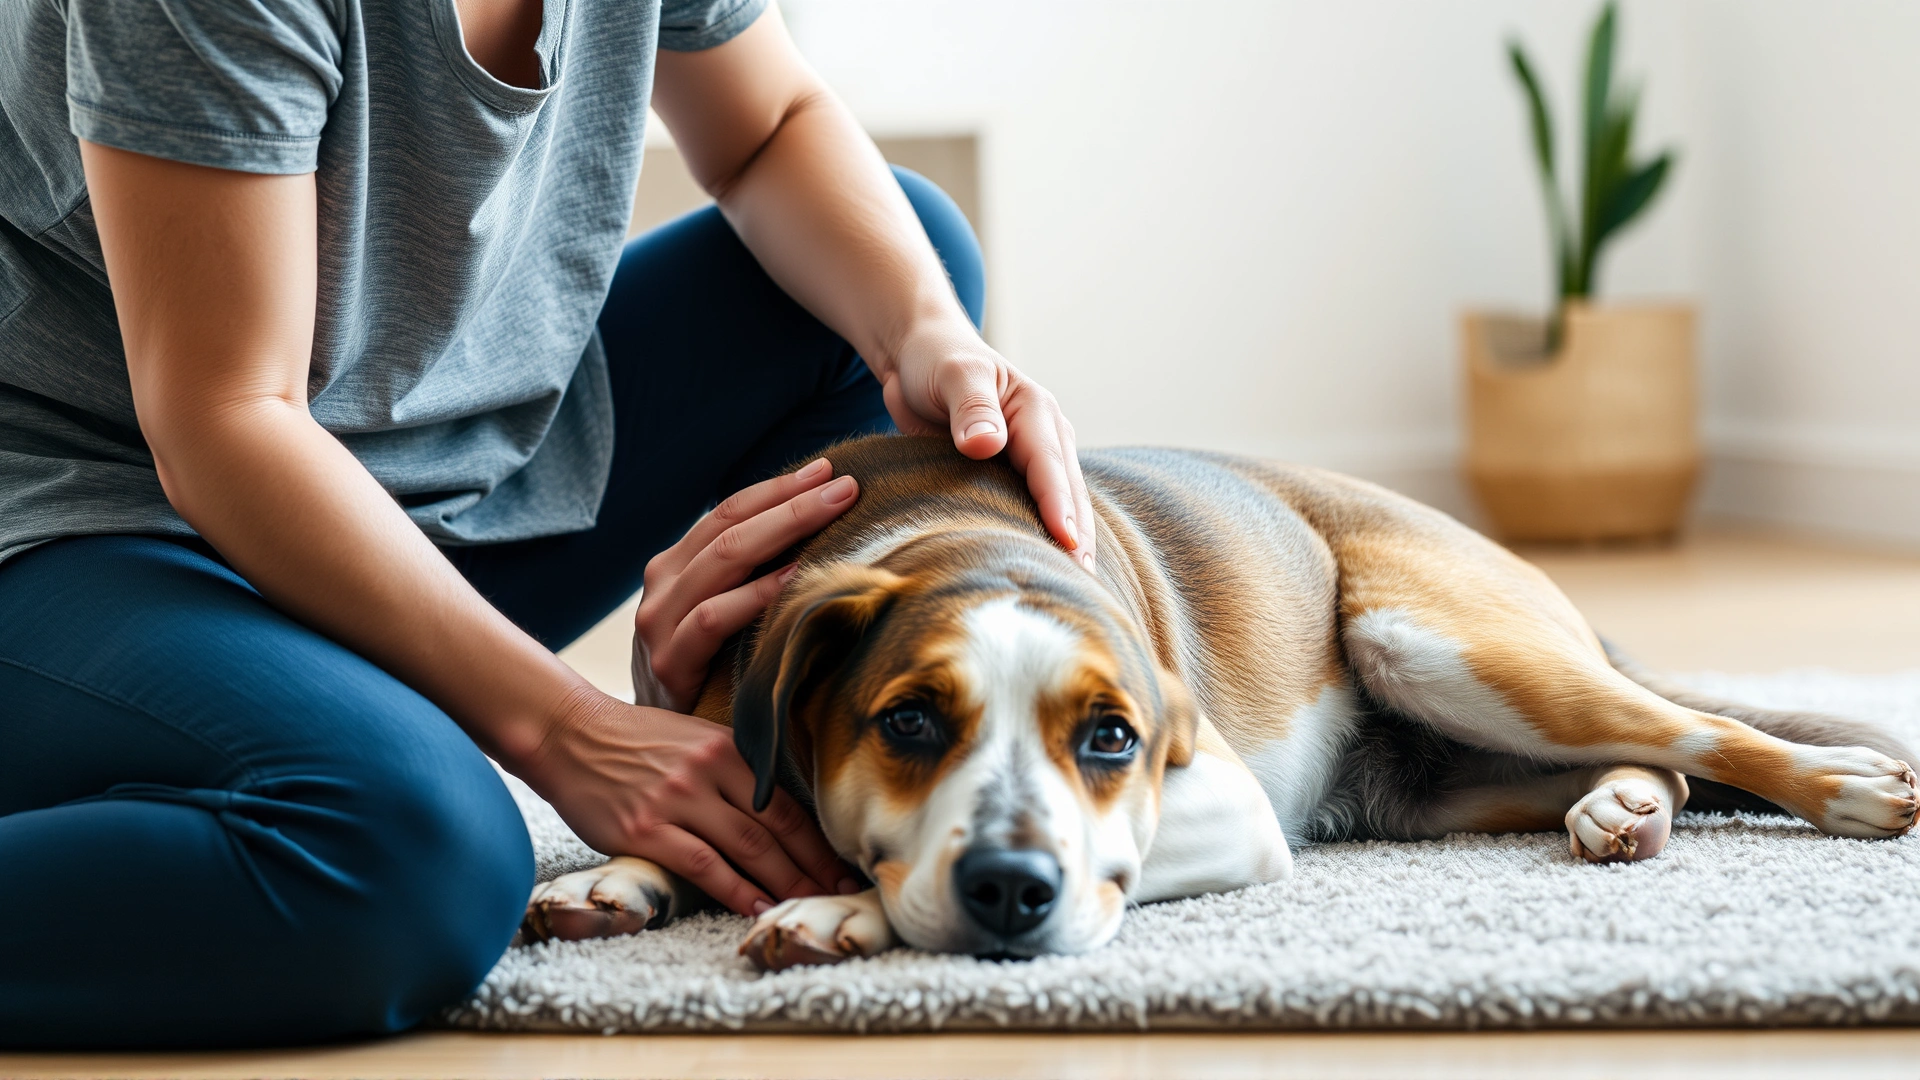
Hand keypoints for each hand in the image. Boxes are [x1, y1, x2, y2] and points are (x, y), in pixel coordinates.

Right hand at [530, 694, 858, 915]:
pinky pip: (702, 865)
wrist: (569, 733)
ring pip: (746, 847)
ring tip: (809, 905)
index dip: (820, 839)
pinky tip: (756, 907)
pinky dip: (734, 889)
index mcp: (726, 748)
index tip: (846, 865)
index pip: (786, 801)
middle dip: (813, 866)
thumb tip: (778, 810)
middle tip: (844, 893)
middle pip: (774, 828)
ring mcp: (676, 800)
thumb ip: (733, 768)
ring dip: (783, 882)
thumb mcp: (693, 737)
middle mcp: (707, 771)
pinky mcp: (646, 829)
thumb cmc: (634, 742)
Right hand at [633, 458, 858, 711]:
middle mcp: (662, 585)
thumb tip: (817, 544)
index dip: (778, 488)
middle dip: (791, 499)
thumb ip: (746, 584)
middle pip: (730, 524)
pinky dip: (757, 594)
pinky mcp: (668, 663)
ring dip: (784, 527)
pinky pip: (714, 618)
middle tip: (844, 483)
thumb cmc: (702, 682)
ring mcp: (659, 621)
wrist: (644, 752)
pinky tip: (798, 577)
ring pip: (723, 557)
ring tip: (833, 509)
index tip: (827, 470)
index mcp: (676, 568)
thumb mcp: (717, 623)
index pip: (729, 512)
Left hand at [879, 320, 1094, 569]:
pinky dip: (1041, 541)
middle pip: (1068, 496)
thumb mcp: (953, 374)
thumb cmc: (936, 360)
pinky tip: (1042, 573)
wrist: (920, 357)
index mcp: (1036, 412)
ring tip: (1074, 592)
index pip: (1050, 467)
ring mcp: (1031, 461)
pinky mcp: (1010, 478)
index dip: (1059, 507)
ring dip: (1067, 547)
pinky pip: (1032, 513)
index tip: (1066, 544)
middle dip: (1078, 539)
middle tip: (1083, 588)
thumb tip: (985, 444)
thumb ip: (970, 407)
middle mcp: (1044, 438)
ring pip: (1058, 509)